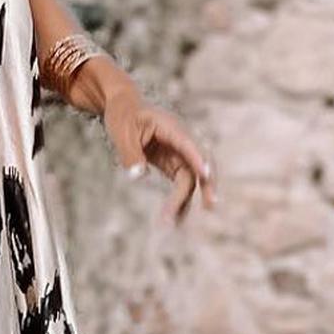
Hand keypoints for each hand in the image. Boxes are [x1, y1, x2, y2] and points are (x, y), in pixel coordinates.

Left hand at [74, 67, 216, 224]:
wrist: (125, 109)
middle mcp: (182, 140)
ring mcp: (180, 153)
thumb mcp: (122, 133)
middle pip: (200, 163)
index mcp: (171, 127)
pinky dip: (180, 201)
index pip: (188, 143)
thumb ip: (131, 154)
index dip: (198, 158)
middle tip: (211, 205)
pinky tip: (174, 220)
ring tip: (175, 224)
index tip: (205, 173)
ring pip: (193, 178)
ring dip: (187, 200)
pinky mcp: (175, 164)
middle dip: (207, 184)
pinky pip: (183, 184)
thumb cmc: (124, 117)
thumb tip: (138, 176)